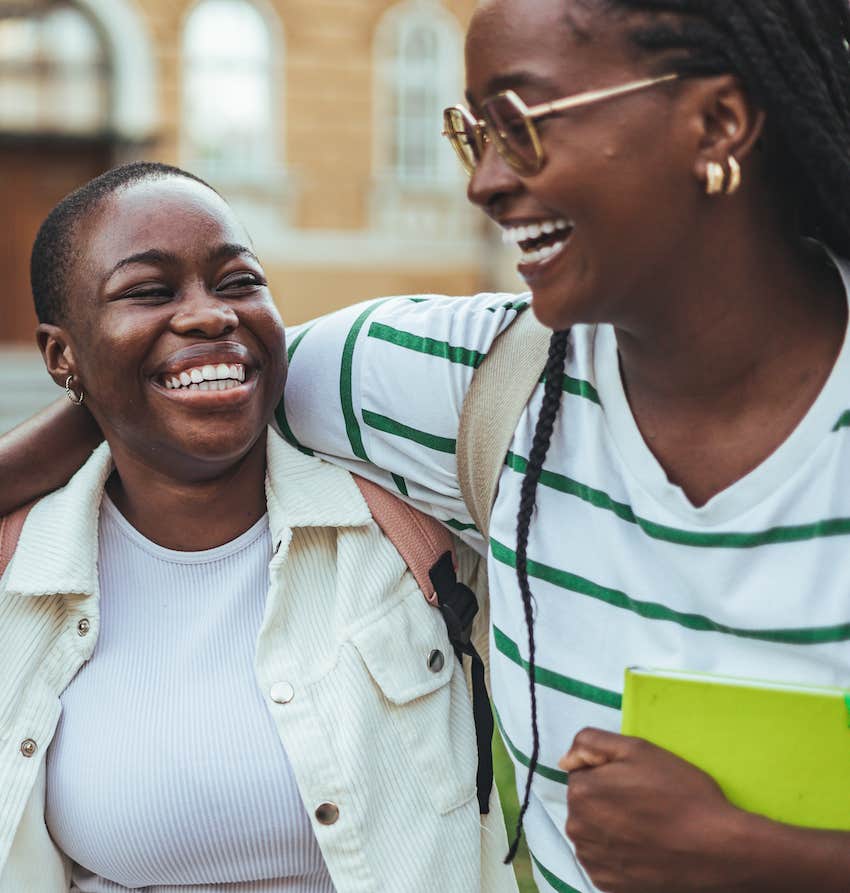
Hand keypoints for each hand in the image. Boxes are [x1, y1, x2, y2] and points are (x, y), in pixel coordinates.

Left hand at [559, 728, 750, 892]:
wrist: (718, 850)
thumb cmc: (680, 793)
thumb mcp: (637, 748)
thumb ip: (591, 743)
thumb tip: (566, 760)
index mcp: (580, 791)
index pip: (583, 774)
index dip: (609, 774)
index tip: (636, 782)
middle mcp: (577, 828)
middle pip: (585, 805)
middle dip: (606, 800)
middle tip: (645, 804)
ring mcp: (592, 861)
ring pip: (592, 833)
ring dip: (610, 828)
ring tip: (648, 828)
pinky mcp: (608, 886)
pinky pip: (603, 861)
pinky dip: (618, 855)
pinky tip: (644, 849)